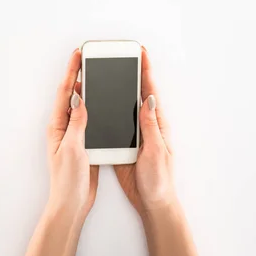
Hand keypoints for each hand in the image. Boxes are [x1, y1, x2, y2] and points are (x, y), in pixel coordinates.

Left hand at [46, 49, 98, 217]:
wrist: (72, 203)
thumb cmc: (67, 180)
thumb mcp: (73, 148)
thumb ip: (77, 122)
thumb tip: (78, 97)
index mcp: (58, 126)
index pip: (65, 92)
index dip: (72, 71)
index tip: (79, 54)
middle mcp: (64, 128)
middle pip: (72, 95)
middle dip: (79, 74)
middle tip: (88, 57)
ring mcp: (73, 135)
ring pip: (82, 106)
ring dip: (88, 89)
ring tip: (96, 72)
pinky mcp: (83, 143)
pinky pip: (89, 119)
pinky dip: (96, 108)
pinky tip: (103, 102)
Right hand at [115, 47, 175, 215]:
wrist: (152, 202)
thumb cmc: (159, 179)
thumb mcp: (156, 150)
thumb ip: (150, 125)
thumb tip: (149, 98)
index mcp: (156, 124)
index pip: (150, 91)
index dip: (145, 71)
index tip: (140, 52)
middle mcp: (145, 126)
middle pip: (134, 94)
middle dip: (128, 74)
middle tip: (118, 57)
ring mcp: (133, 135)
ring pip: (121, 108)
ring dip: (113, 92)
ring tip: (102, 75)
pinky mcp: (122, 145)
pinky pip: (113, 124)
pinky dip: (105, 112)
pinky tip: (96, 104)